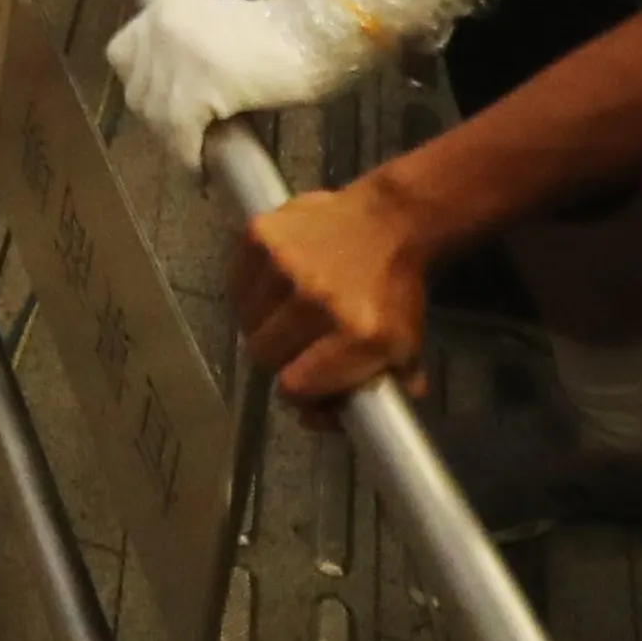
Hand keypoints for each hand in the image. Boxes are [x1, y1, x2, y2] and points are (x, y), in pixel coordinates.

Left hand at [103, 0, 363, 173]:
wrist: (309, 38)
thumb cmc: (278, 37)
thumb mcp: (216, 30)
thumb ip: (186, 52)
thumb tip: (171, 95)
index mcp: (163, 9)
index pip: (121, 54)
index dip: (140, 84)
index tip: (160, 104)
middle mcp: (159, 29)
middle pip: (136, 92)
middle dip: (158, 120)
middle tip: (184, 139)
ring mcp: (174, 59)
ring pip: (155, 119)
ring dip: (174, 144)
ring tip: (195, 158)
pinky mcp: (193, 91)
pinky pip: (179, 138)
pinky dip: (189, 161)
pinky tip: (201, 174)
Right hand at [236, 180, 435, 407]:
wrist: (391, 219)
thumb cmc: (395, 289)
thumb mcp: (405, 346)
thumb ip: (379, 389)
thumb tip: (334, 421)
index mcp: (356, 336)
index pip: (293, 386)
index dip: (296, 391)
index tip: (304, 381)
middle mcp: (316, 302)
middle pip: (264, 353)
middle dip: (277, 356)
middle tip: (292, 344)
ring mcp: (284, 265)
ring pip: (246, 321)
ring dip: (261, 323)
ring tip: (281, 313)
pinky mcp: (261, 236)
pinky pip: (235, 284)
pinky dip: (248, 292)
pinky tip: (270, 287)